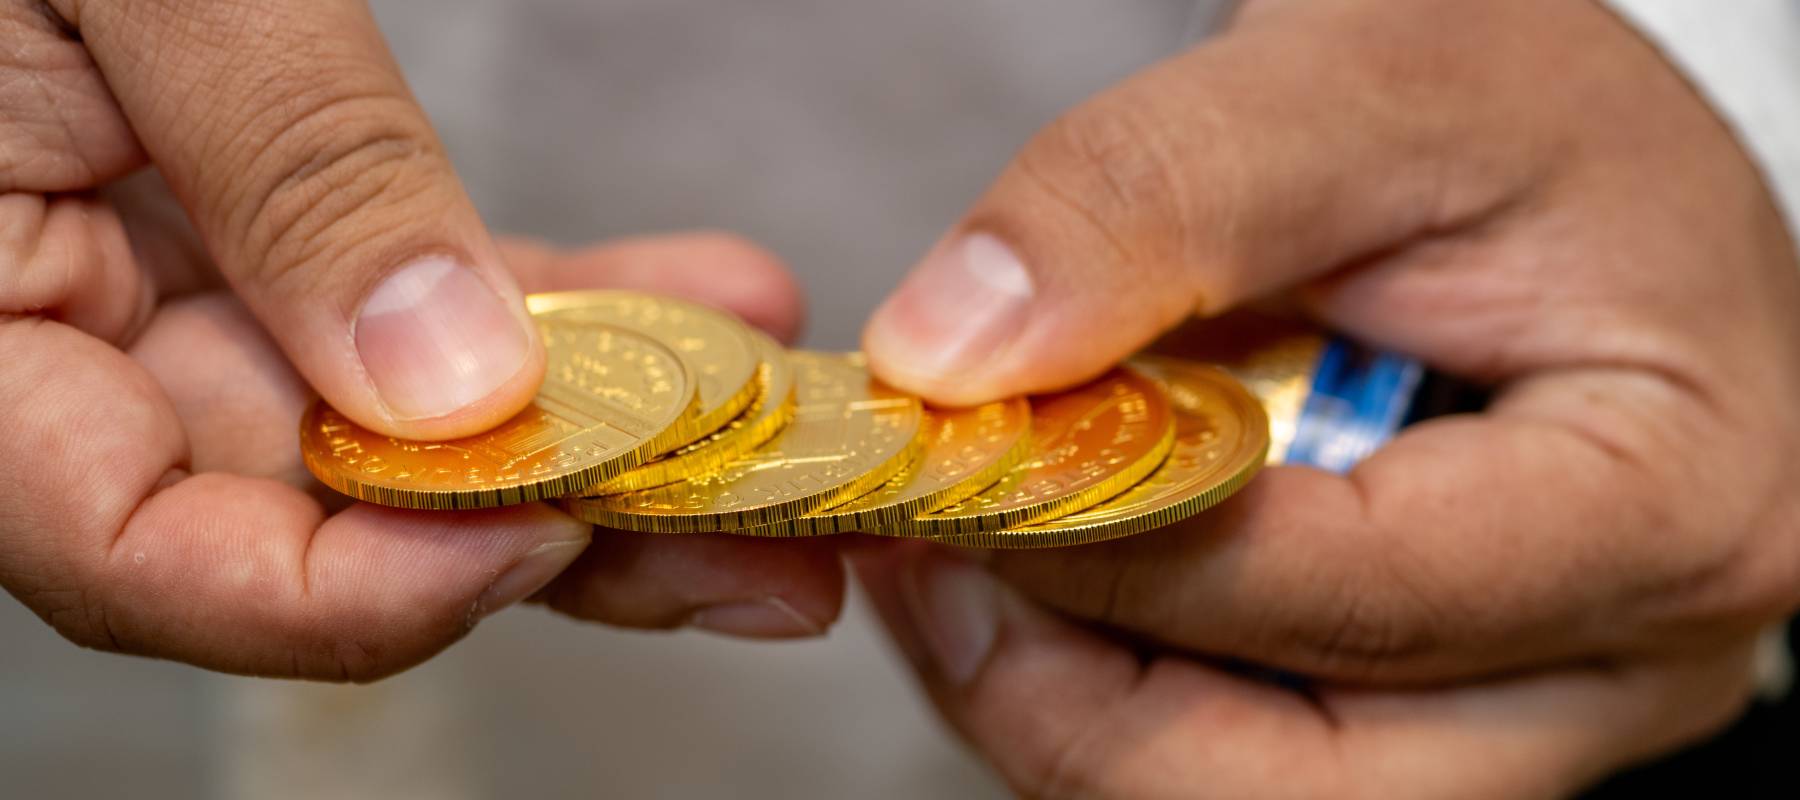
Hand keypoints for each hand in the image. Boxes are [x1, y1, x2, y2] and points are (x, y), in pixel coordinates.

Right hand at [1, 0, 841, 678]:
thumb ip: (282, 162)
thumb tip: (449, 377)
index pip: (143, 555)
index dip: (353, 588)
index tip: (546, 534)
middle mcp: (79, 357)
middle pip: (322, 523)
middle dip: (567, 538)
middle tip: (771, 553)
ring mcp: (178, 302)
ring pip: (409, 430)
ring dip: (609, 435)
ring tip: (778, 430)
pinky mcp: (271, 240)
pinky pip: (432, 307)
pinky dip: (569, 307)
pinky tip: (712, 298)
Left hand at [858, 0, 1799, 794]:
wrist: (1565, 145)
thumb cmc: (1521, 93)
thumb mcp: (1361, 72)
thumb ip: (1155, 194)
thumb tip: (947, 353)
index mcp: (1665, 505)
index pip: (1349, 602)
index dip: (1109, 554)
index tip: (944, 474)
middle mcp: (1626, 656)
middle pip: (1299, 785)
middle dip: (1065, 690)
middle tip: (922, 555)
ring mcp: (1536, 701)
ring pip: (1251, 797)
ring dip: (1068, 698)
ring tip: (961, 550)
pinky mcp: (1443, 701)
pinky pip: (1245, 756)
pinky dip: (1111, 682)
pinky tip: (1037, 568)